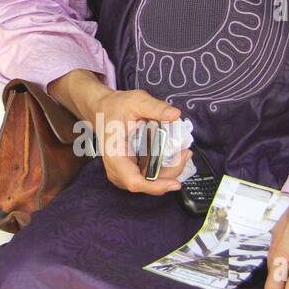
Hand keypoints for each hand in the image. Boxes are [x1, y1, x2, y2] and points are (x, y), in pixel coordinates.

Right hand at [52, 71, 185, 194]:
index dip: (156, 186)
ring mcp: (122, 172)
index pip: (134, 181)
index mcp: (114, 155)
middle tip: (185, 154)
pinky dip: (163, 169)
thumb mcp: (135, 101)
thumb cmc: (116, 106)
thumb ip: (155, 107)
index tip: (175, 183)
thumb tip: (175, 114)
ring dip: (169, 171)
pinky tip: (173, 155)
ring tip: (183, 153)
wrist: (103, 109)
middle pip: (146, 183)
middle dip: (170, 173)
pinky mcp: (130, 170)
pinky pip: (148, 176)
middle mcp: (116, 169)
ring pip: (149, 182)